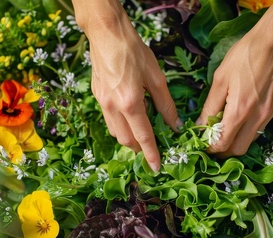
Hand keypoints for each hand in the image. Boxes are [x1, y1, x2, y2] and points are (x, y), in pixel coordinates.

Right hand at [71, 0, 180, 171]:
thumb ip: (166, 104)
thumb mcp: (156, 77)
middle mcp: (112, 107)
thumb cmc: (134, 51)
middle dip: (140, 148)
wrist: (107, 33)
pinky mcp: (97, 97)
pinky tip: (130, 117)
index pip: (143, 136)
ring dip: (129, 139)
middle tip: (153, 148)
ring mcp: (101, 103)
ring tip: (142, 134)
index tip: (157, 168)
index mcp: (130, 103)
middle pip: (126, 140)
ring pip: (115, 132)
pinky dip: (120, 126)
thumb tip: (175, 124)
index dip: (151, 154)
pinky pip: (109, 120)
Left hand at [197, 0, 272, 156]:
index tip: (201, 143)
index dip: (209, 148)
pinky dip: (246, 131)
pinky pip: (258, 129)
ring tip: (223, 129)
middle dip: (223, 150)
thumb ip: (210, 107)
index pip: (223, 144)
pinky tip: (238, 118)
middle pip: (238, 149)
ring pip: (250, 141)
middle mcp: (257, 118)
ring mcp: (269, 114)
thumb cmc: (245, 55)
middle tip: (210, 141)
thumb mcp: (220, 79)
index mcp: (240, 111)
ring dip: (235, 141)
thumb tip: (200, 127)